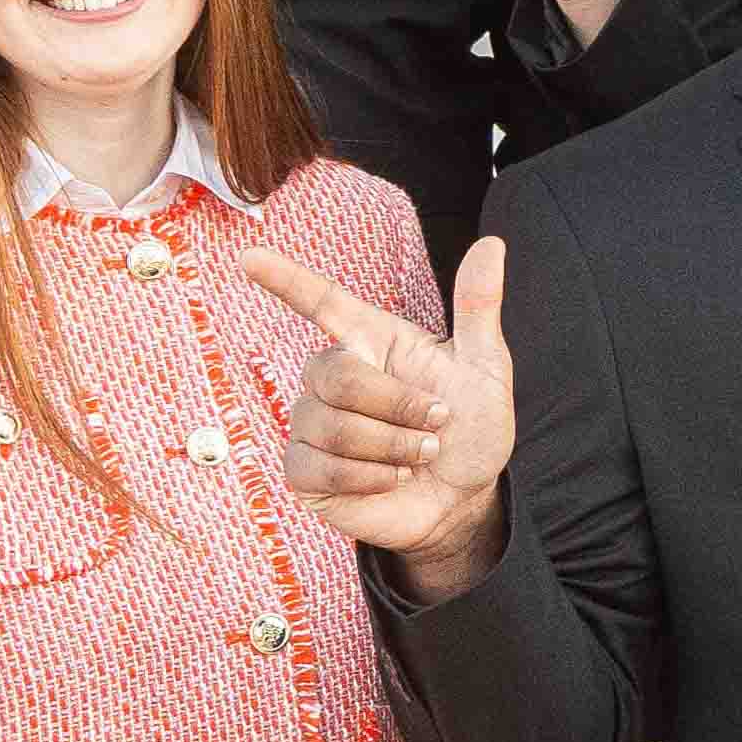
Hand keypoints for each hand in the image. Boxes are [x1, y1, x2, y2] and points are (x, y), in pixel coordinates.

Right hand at [241, 238, 518, 595]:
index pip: (321, 302)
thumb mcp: (485, 369)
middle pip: (338, 376)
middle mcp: (332, 377)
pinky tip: (392, 479)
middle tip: (436, 424)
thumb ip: (478, 308)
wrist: (466, 497)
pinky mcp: (303, 471)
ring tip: (419, 455)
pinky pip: (321, 468)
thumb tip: (491, 244)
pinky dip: (369, 478)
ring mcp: (311, 424)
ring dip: (393, 446)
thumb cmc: (469, 429)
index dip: (285, 280)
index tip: (249, 256)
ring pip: (333, 426)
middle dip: (398, 406)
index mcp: (370, 342)